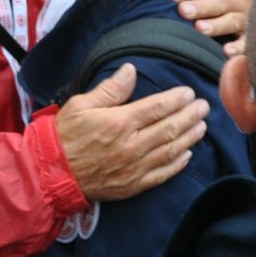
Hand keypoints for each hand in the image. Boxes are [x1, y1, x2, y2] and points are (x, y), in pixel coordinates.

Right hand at [57, 64, 208, 202]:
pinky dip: (178, 164)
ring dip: (189, 138)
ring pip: (170, 151)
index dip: (176, 99)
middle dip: (190, 116)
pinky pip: (162, 175)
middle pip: (169, 129)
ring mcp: (134, 168)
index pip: (157, 108)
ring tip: (202, 126)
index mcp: (119, 123)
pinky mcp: (132, 186)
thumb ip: (110, 89)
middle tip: (204, 106)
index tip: (189, 93)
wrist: (51, 174)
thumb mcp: (80, 105)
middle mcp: (131, 146)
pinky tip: (188, 154)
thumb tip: (131, 70)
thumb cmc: (64, 136)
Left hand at [168, 0, 255, 40]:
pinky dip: (239, 47)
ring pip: (231, 21)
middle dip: (201, 7)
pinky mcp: (253, 33)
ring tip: (200, 28)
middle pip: (218, 3)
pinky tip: (227, 51)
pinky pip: (247, 41)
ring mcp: (247, 16)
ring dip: (217, 26)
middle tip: (183, 10)